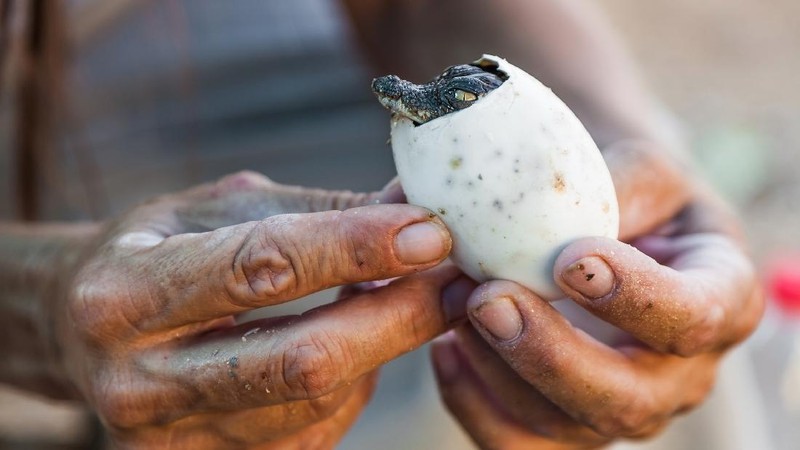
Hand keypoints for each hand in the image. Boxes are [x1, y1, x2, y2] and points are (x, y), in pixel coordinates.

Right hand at [48, 171, 465, 448]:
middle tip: (459, 276)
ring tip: (418, 297)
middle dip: (397, 316)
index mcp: (126, 294)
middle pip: (303, 361)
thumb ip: (314, 212)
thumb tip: (413, 204)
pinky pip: (316, 428)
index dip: (356, 247)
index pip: (262, 268)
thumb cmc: (158, 252)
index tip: (430, 230)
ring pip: (319, 402)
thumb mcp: (218, 210)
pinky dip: (358, 380)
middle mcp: (139, 382)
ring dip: (387, 347)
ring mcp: (176, 441)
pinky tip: (365, 339)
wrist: (85, 331)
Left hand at [431, 141, 763, 448]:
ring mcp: (624, 405)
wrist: (616, 231)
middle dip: (550, 354)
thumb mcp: (645, 174)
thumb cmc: (637, 196)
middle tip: (487, 298)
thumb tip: (556, 212)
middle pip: (627, 399)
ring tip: (457, 304)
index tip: (568, 259)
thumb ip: (619, 187)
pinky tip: (445, 348)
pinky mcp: (568, 424)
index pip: (692, 318)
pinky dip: (471, 402)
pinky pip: (517, 442)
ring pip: (564, 424)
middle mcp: (679, 372)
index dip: (633, 298)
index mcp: (722, 300)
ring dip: (499, 370)